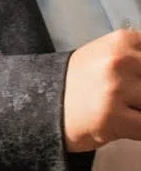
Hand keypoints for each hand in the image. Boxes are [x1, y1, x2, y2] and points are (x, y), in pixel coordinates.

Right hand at [63, 28, 140, 151]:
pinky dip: (140, 129)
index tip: (140, 86)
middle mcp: (120, 61)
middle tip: (134, 97)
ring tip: (127, 110)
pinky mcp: (112, 118)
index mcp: (124, 41)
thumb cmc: (81, 83)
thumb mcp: (111, 56)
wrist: (39, 105)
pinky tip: (129, 125)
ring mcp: (115, 89)